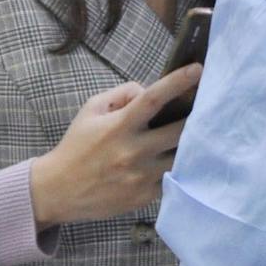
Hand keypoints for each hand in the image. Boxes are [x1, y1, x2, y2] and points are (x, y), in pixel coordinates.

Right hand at [29, 64, 203, 228]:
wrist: (58, 191)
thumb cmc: (76, 146)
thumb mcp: (90, 110)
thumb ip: (120, 95)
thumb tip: (147, 90)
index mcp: (120, 126)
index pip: (153, 98)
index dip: (178, 82)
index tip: (198, 69)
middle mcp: (133, 150)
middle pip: (180, 130)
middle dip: (196, 119)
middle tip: (206, 111)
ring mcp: (141, 175)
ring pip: (181, 157)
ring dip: (189, 146)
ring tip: (197, 138)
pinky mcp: (144, 196)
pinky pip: (171, 178)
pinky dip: (175, 168)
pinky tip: (177, 161)